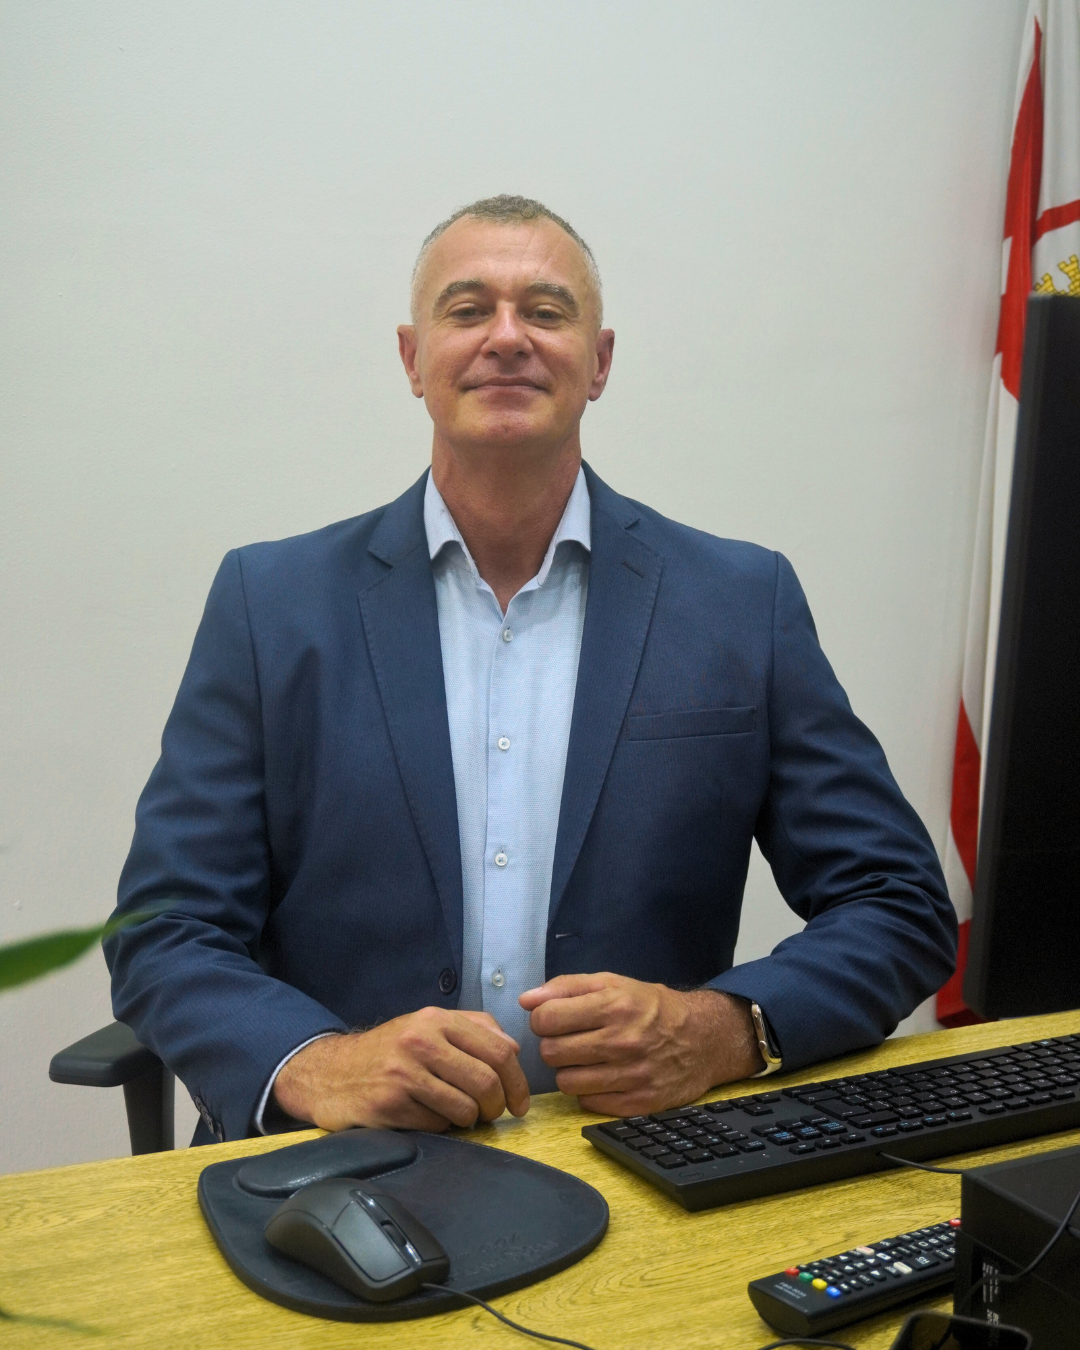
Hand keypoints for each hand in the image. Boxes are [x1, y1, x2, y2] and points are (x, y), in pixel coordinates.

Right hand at [272, 1008, 530, 1132]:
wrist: (330, 1072)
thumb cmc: (389, 1051)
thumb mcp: (427, 1026)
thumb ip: (472, 1028)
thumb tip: (513, 1048)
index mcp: (437, 1020)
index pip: (499, 1050)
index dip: (517, 1082)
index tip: (519, 1103)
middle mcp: (421, 1041)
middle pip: (486, 1082)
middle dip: (496, 1106)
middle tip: (490, 1115)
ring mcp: (404, 1073)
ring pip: (465, 1108)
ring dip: (469, 1120)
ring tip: (458, 1115)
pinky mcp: (389, 1104)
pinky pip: (437, 1125)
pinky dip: (440, 1127)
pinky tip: (427, 1117)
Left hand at [519, 973, 763, 1117]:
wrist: (703, 1038)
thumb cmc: (651, 1007)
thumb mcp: (612, 983)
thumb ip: (566, 987)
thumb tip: (526, 1000)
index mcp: (614, 1006)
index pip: (547, 1019)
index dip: (543, 1019)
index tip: (553, 1020)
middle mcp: (623, 1041)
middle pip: (552, 1053)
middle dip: (554, 1046)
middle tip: (569, 1040)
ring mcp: (632, 1075)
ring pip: (566, 1082)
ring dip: (569, 1071)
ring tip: (586, 1059)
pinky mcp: (639, 1103)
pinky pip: (587, 1103)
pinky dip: (588, 1092)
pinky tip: (602, 1077)